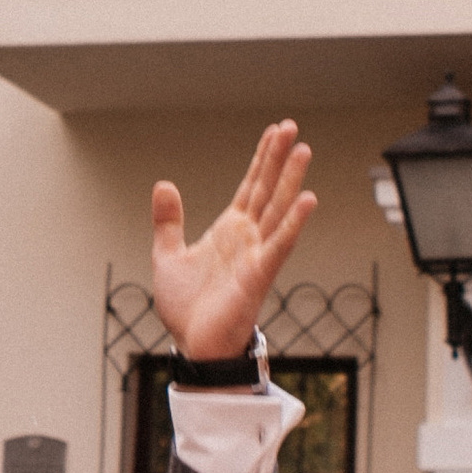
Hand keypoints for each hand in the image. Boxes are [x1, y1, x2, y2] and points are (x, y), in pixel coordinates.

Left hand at [150, 123, 316, 361]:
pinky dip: (293, 222)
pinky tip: (308, 199)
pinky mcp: (259, 275)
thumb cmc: (187, 308)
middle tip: (293, 126)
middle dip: (279, 158)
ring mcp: (256, 254)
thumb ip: (168, 221)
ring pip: (277, 209)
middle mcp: (247, 238)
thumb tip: (164, 184)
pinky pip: (279, 245)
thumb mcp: (168, 255)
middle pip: (268, 189)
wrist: (193, 346)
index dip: (262, 158)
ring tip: (304, 150)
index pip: (250, 186)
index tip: (275, 132)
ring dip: (291, 180)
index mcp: (229, 230)